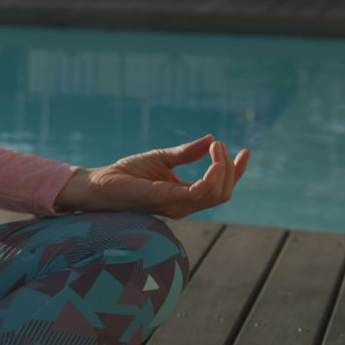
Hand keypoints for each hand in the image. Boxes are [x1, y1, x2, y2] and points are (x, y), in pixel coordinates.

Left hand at [53, 134, 249, 218]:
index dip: (236, 171)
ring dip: (223, 167)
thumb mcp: (162, 158)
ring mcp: (177, 205)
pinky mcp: (167, 200)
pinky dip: (213, 174)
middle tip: (221, 145)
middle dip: (231, 168)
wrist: (99, 183)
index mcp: (184, 196)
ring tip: (216, 147)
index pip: (219, 188)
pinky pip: (201, 192)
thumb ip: (186, 152)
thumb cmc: (125, 174)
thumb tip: (210, 138)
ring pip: (217, 194)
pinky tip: (211, 155)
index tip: (246, 151)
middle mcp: (184, 204)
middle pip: (223, 193)